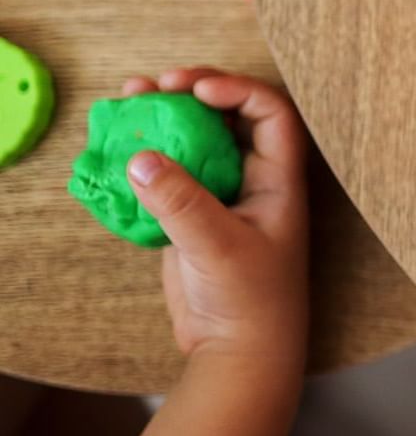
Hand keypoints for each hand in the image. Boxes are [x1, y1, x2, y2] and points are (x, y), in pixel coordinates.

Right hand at [120, 69, 309, 368]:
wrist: (238, 352)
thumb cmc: (250, 301)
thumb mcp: (217, 247)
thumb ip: (181, 203)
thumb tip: (140, 158)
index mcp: (278, 180)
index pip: (270, 114)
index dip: (238, 89)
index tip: (197, 89)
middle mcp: (253, 180)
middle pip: (227, 117)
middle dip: (192, 93)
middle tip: (156, 84)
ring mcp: (220, 196)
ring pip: (193, 141)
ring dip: (163, 117)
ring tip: (128, 96)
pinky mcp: (189, 215)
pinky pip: (168, 172)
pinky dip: (144, 154)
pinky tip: (116, 144)